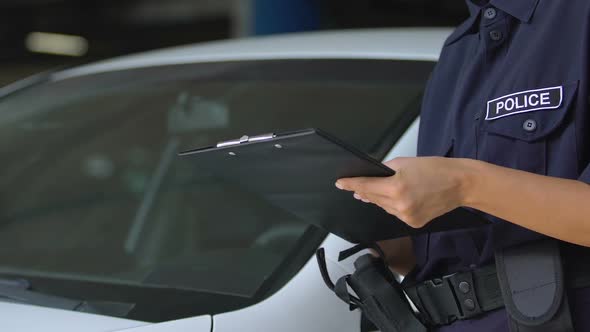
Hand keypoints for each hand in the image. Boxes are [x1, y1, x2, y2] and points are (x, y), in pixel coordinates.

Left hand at [335, 157, 473, 227]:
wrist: (461, 184)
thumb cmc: (435, 169)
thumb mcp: (405, 163)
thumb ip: (384, 171)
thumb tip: (370, 178)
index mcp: (396, 187)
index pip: (366, 186)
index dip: (351, 184)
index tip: (339, 183)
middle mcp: (400, 205)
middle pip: (373, 198)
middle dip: (364, 191)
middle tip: (355, 186)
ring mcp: (407, 216)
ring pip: (383, 207)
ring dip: (379, 199)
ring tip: (378, 191)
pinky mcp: (414, 223)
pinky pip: (395, 213)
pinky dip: (393, 206)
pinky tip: (397, 198)